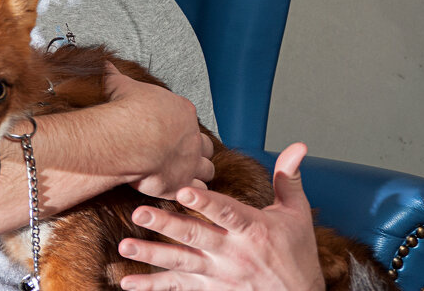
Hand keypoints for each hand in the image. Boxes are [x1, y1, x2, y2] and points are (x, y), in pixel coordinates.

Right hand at [103, 64, 214, 198]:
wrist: (128, 138)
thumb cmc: (125, 109)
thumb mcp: (119, 85)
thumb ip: (115, 74)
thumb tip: (105, 62)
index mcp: (182, 110)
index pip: (189, 118)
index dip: (180, 126)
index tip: (167, 130)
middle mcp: (193, 136)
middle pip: (205, 145)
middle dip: (196, 150)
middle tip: (178, 154)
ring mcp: (191, 161)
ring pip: (207, 170)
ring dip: (198, 172)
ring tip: (183, 175)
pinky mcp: (183, 184)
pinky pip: (197, 190)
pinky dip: (191, 191)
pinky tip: (179, 191)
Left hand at [116, 142, 323, 290]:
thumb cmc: (297, 255)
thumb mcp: (297, 216)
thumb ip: (288, 180)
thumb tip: (297, 147)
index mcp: (253, 230)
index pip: (226, 212)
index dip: (205, 201)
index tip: (184, 188)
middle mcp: (233, 253)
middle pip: (195, 236)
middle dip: (166, 225)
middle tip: (139, 213)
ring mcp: (219, 273)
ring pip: (181, 262)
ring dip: (152, 255)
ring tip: (126, 246)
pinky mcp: (210, 290)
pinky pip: (178, 288)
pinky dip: (153, 286)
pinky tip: (129, 282)